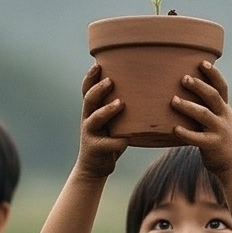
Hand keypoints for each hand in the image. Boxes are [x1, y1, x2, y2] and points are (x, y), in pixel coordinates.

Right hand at [77, 64, 127, 178]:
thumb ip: (119, 108)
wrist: (94, 167)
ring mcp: (90, 134)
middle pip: (89, 100)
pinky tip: (127, 140)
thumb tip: (144, 89)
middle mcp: (88, 119)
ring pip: (95, 119)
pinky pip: (109, 144)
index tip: (98, 64)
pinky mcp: (96, 149)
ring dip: (107, 110)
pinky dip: (118, 142)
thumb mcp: (111, 122)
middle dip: (99, 89)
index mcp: (91, 110)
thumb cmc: (108, 139)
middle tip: (111, 80)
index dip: (90, 77)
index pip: (87, 90)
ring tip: (120, 103)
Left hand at [171, 61, 231, 177]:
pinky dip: (186, 133)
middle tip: (183, 79)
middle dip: (199, 86)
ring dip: (188, 106)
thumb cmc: (219, 138)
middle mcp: (224, 117)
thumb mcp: (219, 120)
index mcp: (224, 108)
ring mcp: (219, 131)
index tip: (202, 62)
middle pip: (213, 96)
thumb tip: (186, 92)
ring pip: (204, 115)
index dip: (213, 74)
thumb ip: (207, 107)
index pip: (221, 87)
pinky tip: (175, 129)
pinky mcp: (213, 145)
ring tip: (173, 100)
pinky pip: (198, 138)